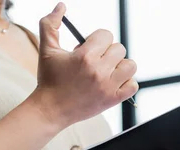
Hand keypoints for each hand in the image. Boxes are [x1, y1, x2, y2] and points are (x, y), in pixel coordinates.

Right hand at [31, 2, 137, 129]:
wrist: (51, 109)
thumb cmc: (49, 79)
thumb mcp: (47, 50)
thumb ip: (50, 24)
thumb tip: (61, 6)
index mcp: (85, 57)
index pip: (106, 35)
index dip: (97, 39)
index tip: (88, 48)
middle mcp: (99, 71)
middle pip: (119, 48)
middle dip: (107, 51)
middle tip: (95, 60)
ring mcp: (108, 86)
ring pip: (130, 65)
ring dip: (120, 65)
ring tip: (107, 70)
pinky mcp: (113, 99)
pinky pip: (133, 85)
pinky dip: (127, 82)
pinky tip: (114, 82)